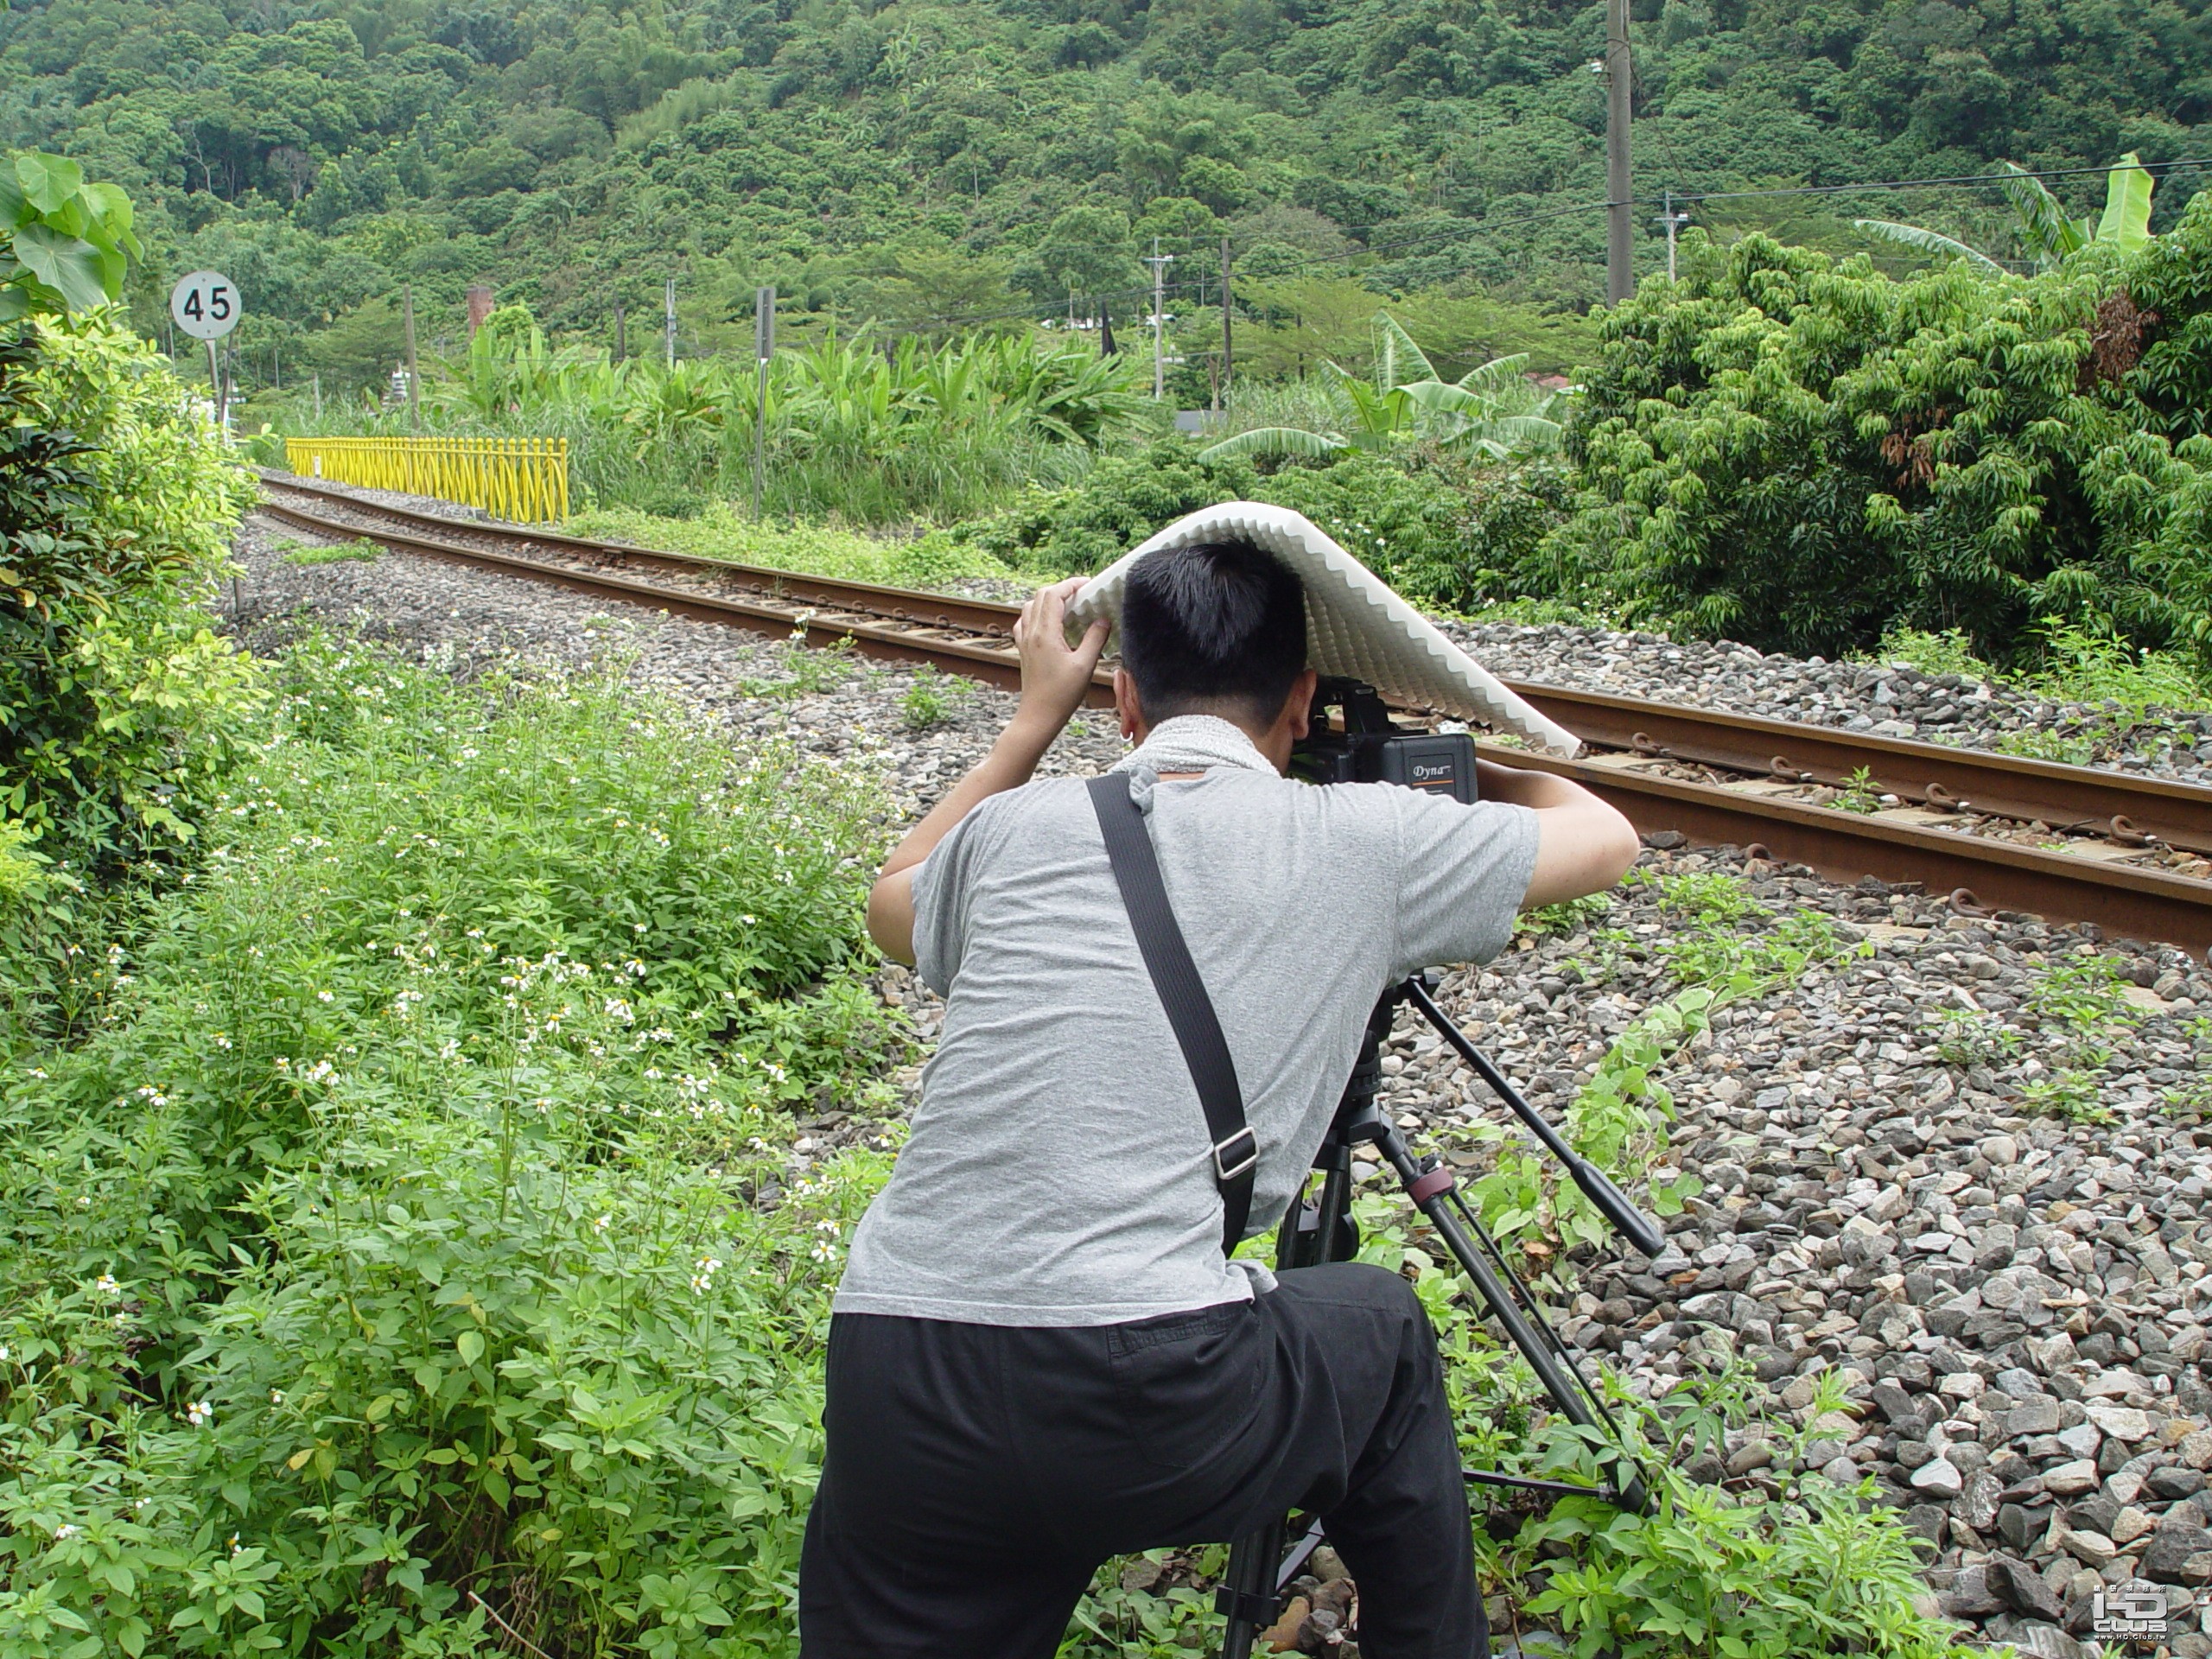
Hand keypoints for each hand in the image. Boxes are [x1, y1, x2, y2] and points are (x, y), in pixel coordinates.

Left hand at [1011, 577, 1108, 734]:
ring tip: (1069, 608)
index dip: (1071, 584)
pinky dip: (1038, 614)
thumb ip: (1095, 639)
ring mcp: (1024, 641)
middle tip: (1082, 594)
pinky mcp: (1023, 649)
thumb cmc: (1061, 695)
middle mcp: (1031, 633)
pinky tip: (1051, 624)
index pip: (1054, 594)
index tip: (1088, 584)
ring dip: (1049, 600)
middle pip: (1041, 596)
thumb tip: (1103, 620)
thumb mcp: (1085, 665)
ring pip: (1031, 606)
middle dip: (1062, 589)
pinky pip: (1025, 621)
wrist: (1038, 716)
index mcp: (1045, 633)